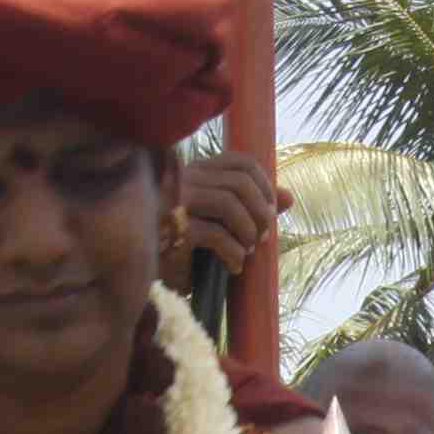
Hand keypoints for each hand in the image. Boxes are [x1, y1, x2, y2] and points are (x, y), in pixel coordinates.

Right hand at [174, 147, 284, 286]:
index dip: (264, 185)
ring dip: (248, 231)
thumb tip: (290, 197)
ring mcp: (175, 202)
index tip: (270, 212)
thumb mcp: (218, 221)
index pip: (240, 161)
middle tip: (262, 237)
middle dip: (260, 212)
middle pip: (239, 182)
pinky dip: (234, 252)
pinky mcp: (172, 230)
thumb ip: (252, 206)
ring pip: (229, 203)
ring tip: (247, 251)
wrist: (144, 272)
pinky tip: (234, 266)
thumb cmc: (183, 244)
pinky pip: (215, 234)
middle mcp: (184, 180)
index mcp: (195, 172)